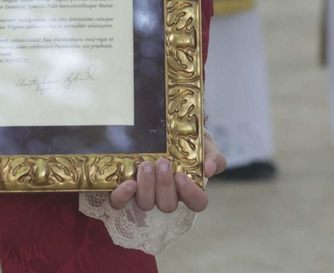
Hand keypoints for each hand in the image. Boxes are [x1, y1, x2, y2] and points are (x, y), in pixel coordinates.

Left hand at [107, 131, 225, 213]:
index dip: (191, 195)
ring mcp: (145, 194)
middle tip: (162, 163)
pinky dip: (122, 196)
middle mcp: (166, 195)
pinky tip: (127, 183)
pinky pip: (120, 203)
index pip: (196, 203)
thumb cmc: (187, 143)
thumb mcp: (204, 146)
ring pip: (146, 203)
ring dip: (146, 186)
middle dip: (164, 185)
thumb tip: (208, 170)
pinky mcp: (124, 190)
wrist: (164, 129)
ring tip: (145, 165)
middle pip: (167, 205)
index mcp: (188, 189)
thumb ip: (213, 157)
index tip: (182, 177)